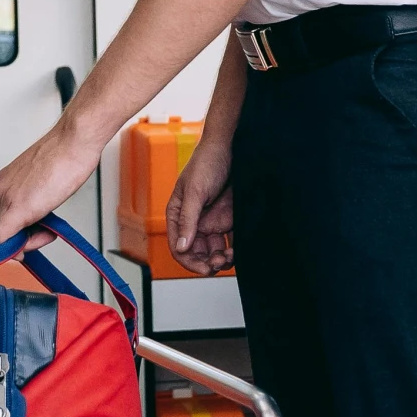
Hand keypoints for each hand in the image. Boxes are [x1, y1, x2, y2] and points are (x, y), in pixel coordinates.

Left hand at [0, 117, 102, 244]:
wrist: (73, 142)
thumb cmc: (64, 156)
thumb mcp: (38, 180)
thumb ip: (30, 199)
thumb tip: (34, 218)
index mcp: (2, 182)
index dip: (6, 233)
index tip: (25, 235)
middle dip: (10, 241)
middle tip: (35, 236)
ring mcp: (5, 198)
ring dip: (21, 243)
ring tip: (46, 231)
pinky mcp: (16, 208)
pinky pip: (3, 240)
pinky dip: (22, 246)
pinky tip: (46, 233)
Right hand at [167, 137, 234, 274]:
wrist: (230, 147)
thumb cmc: (206, 162)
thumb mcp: (195, 191)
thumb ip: (188, 219)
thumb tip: (181, 247)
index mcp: (179, 215)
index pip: (179, 246)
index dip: (189, 261)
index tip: (204, 269)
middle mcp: (194, 221)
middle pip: (196, 252)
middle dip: (206, 262)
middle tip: (218, 264)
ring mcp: (211, 221)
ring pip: (213, 250)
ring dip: (220, 258)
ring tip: (230, 258)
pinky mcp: (228, 219)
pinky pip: (228, 241)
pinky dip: (233, 250)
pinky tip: (238, 251)